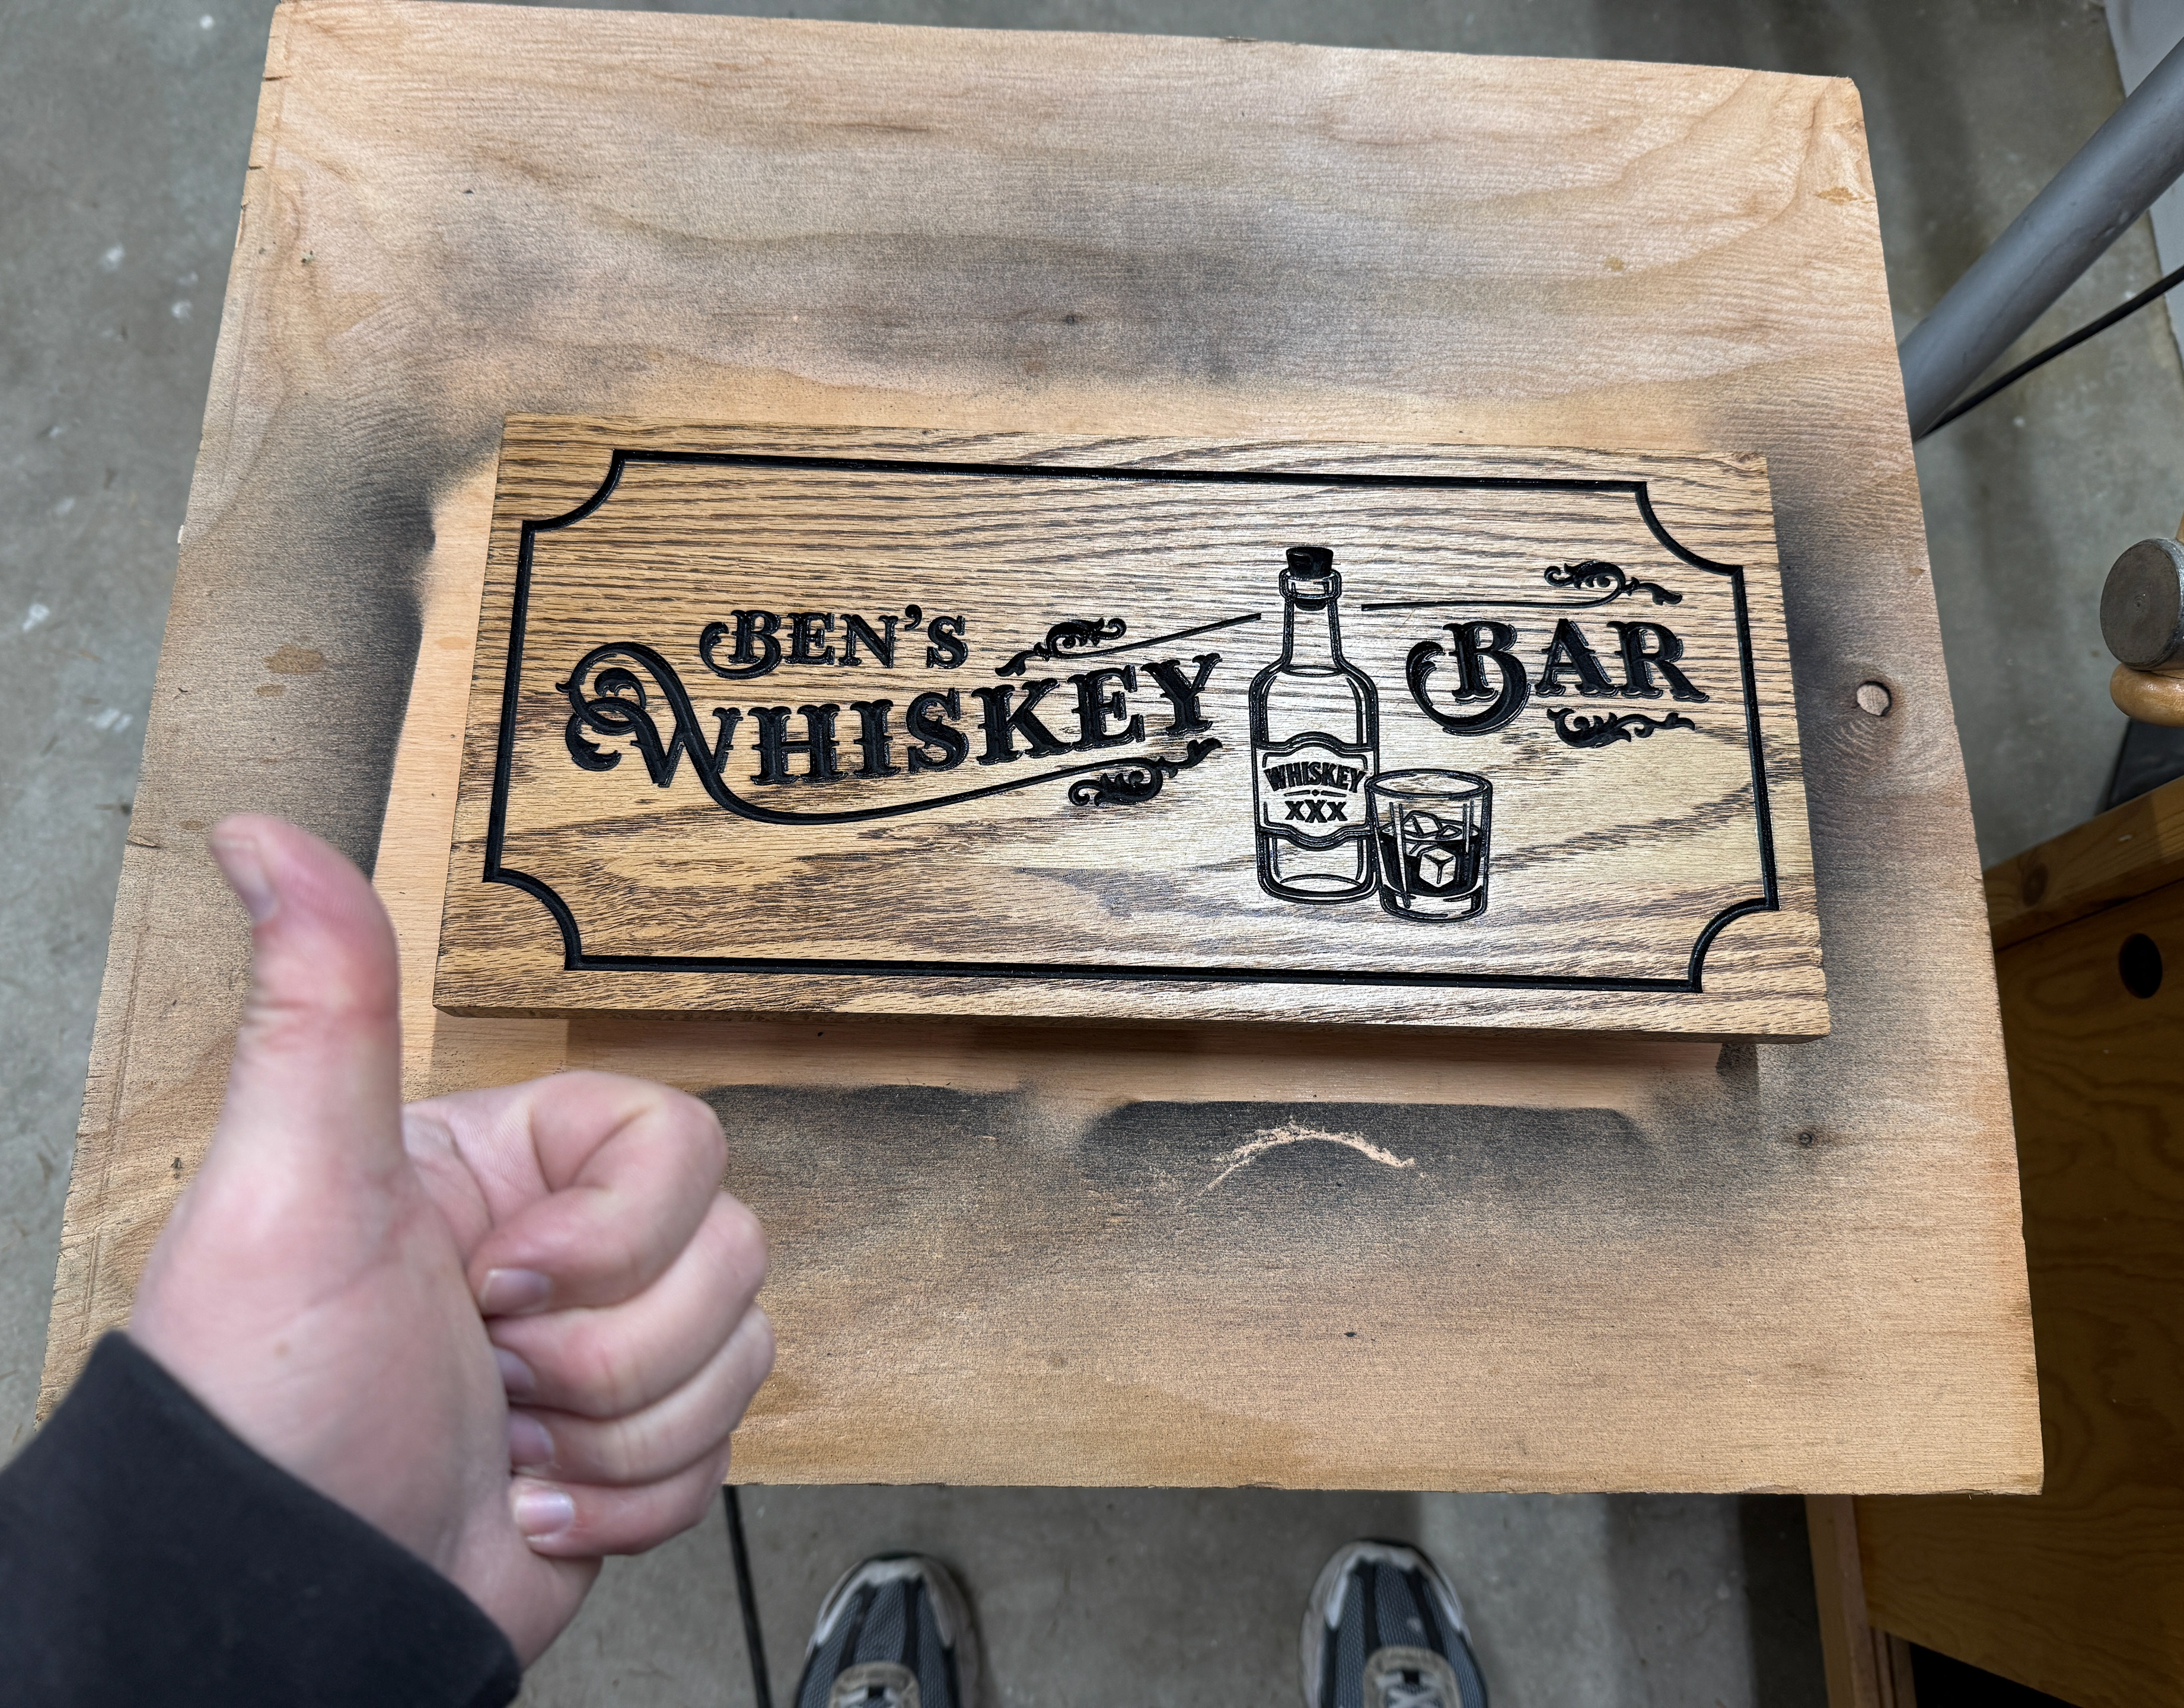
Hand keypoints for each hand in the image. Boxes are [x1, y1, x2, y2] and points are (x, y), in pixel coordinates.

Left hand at [128, 816, 771, 1662]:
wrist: (285, 1614)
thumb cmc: (272, 1408)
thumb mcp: (289, 1186)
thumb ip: (320, 1003)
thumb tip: (260, 834)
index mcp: (505, 1168)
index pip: (678, 1140)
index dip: (615, 1229)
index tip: (500, 1285)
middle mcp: (561, 1252)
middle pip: (729, 1251)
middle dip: (611, 1351)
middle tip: (492, 1377)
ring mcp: (600, 1357)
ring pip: (741, 1353)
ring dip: (619, 1434)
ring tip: (503, 1454)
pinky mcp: (627, 1457)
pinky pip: (720, 1457)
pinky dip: (628, 1503)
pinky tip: (527, 1512)